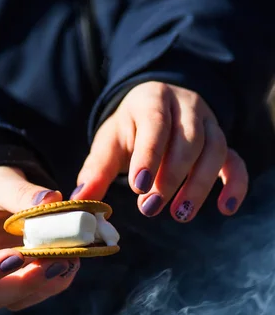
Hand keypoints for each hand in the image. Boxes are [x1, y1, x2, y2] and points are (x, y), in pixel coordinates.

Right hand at [0, 167, 79, 310]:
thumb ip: (19, 192)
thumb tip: (52, 201)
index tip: (18, 256)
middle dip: (25, 283)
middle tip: (57, 262)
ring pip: (14, 299)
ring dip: (44, 285)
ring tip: (69, 259)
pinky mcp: (14, 281)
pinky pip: (32, 291)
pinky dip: (53, 280)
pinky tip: (69, 260)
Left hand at [73, 82, 247, 220]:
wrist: (157, 108)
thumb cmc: (130, 128)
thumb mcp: (109, 142)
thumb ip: (96, 170)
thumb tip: (79, 201)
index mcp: (153, 100)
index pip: (155, 124)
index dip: (149, 155)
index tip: (138, 186)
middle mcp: (186, 107)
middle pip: (188, 139)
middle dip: (170, 177)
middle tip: (149, 209)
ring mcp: (208, 124)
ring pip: (214, 151)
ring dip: (198, 185)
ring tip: (179, 214)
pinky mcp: (221, 143)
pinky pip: (235, 161)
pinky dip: (235, 184)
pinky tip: (226, 208)